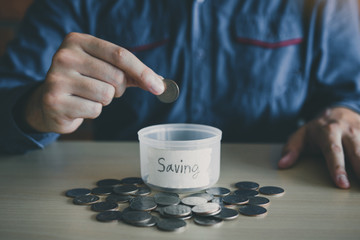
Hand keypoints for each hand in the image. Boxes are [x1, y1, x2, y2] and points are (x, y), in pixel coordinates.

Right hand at [24, 32, 164, 132]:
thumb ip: (131, 74)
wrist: (51, 103)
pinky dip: (93, 112)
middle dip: (118, 88)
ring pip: (106, 95)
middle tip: (104, 88)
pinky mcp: (55, 101)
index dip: (143, 72)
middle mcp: (65, 56)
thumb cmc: (85, 83)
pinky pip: (95, 110)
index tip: (159, 87)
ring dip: (104, 100)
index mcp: (78, 41)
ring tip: (88, 96)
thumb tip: (160, 84)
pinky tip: (79, 106)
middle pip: (116, 76)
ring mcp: (57, 78)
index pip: (120, 55)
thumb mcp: (105, 69)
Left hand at [278, 107, 359, 188]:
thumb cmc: (317, 129)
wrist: (337, 111)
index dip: (337, 168)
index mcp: (328, 131)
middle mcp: (348, 130)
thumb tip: (282, 165)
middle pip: (358, 151)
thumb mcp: (300, 136)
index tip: (342, 184)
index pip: (333, 151)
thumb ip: (291, 149)